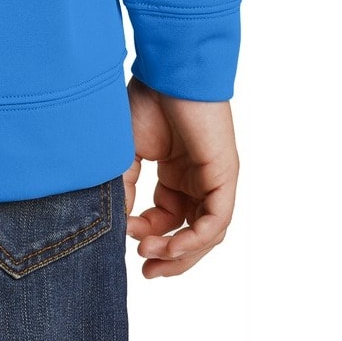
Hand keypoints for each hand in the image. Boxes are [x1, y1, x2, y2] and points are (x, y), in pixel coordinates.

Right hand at [122, 79, 237, 276]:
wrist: (169, 69)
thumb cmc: (147, 99)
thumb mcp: (126, 152)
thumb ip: (123, 188)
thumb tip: (117, 226)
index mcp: (177, 172)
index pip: (167, 217)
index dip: (147, 234)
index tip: (125, 238)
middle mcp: (197, 179)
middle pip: (189, 232)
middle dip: (168, 256)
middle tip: (146, 272)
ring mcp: (214, 178)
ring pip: (205, 234)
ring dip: (179, 252)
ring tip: (151, 257)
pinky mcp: (224, 176)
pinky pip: (215, 222)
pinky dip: (193, 240)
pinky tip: (169, 245)